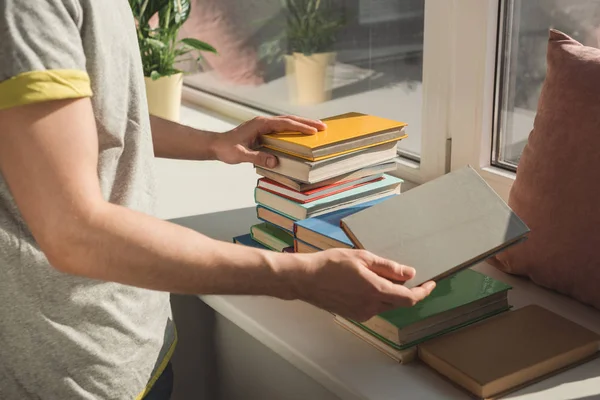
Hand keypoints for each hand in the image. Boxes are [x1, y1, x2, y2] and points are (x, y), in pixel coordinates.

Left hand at [211, 115, 325, 167]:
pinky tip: (300, 135)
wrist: (216, 145)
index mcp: (260, 124)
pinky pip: (281, 129)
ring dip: (301, 125)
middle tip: (323, 126)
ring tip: (317, 129)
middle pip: (289, 120)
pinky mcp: (262, 131)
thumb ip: (257, 157)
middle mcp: (263, 122)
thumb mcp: (240, 155)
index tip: (314, 130)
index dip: (300, 126)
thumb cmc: (226, 149)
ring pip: (286, 123)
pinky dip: (293, 130)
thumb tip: (275, 161)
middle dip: (307, 122)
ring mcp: (263, 125)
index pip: (285, 124)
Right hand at [291, 249, 435, 321]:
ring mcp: (362, 313)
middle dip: (405, 290)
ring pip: (385, 305)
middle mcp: (371, 306)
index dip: (423, 292)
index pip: (409, 298)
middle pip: (399, 302)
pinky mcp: (353, 315)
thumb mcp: (362, 258)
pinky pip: (372, 307)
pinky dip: (375, 297)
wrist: (305, 279)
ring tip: (375, 275)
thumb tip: (409, 273)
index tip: (431, 284)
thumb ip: (388, 267)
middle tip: (403, 275)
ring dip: (388, 293)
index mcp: (375, 291)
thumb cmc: (330, 264)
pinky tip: (362, 283)